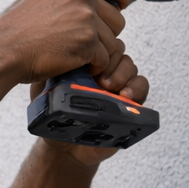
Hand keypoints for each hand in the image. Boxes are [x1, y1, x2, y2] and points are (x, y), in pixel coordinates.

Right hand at [0, 0, 134, 83]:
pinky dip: (95, 66)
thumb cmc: (15, 30)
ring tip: (80, 57)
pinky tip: (79, 65)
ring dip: (101, 53)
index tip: (122, 2)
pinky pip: (105, 58)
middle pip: (117, 18)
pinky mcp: (88, 44)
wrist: (5, 50)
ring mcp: (87, 21)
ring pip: (113, 41)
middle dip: (108, 34)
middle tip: (90, 43)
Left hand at [29, 46, 149, 165]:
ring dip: (122, 74)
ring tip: (111, 88)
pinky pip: (142, 86)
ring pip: (130, 65)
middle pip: (117, 50)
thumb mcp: (46, 89)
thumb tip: (56, 51)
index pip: (97, 42)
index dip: (97, 47)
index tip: (88, 62)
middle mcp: (103, 70)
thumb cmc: (54, 116)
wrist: (64, 145)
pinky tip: (126, 96)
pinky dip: (137, 88)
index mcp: (84, 63)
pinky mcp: (130, 102)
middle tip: (100, 79)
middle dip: (110, 61)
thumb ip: (51, 70)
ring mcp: (117, 85)